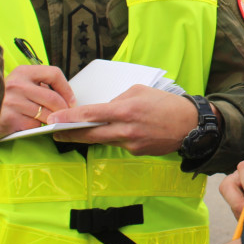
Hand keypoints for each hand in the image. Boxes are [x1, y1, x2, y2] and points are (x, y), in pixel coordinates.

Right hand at [0, 65, 75, 139]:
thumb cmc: (3, 101)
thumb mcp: (18, 85)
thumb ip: (38, 86)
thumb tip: (65, 97)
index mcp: (22, 72)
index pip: (54, 74)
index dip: (66, 88)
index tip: (71, 100)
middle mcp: (17, 85)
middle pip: (54, 98)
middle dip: (63, 109)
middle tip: (65, 116)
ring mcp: (13, 102)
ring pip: (46, 114)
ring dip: (51, 120)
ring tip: (49, 122)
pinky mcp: (10, 119)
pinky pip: (35, 125)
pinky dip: (37, 128)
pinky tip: (32, 126)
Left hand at [50, 85, 199, 154]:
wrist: (190, 125)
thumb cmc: (166, 104)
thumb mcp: (140, 91)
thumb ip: (118, 100)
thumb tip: (104, 109)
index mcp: (126, 110)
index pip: (91, 115)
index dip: (69, 118)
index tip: (53, 120)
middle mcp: (126, 129)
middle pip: (91, 135)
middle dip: (70, 135)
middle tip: (54, 134)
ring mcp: (131, 144)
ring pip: (104, 140)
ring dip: (90, 136)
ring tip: (78, 132)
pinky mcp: (137, 152)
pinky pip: (120, 143)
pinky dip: (116, 136)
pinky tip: (122, 131)